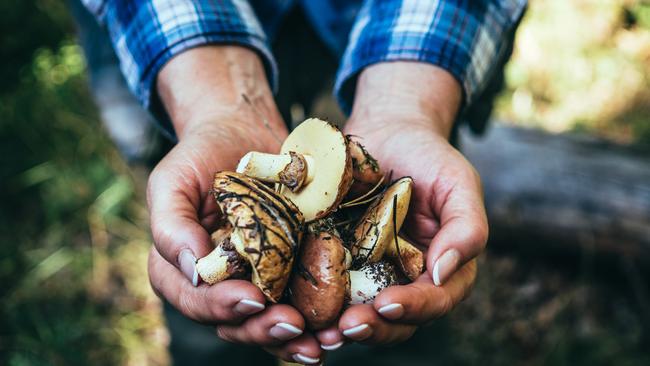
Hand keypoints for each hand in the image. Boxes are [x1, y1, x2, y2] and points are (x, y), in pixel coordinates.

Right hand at [146, 46, 322, 363]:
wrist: (243, 133)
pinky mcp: (284, 271)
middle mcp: (215, 283)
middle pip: (233, 322)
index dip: (221, 306)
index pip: (194, 299)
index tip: (253, 299)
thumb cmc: (200, 155)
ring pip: (267, 322)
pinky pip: (296, 302)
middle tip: (294, 326)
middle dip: (263, 329)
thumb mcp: (172, 181)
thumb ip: (171, 225)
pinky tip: (335, 327)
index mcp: (180, 269)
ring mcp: (252, 280)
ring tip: (320, 342)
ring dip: (292, 339)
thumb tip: (194, 269)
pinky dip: (314, 320)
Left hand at [316, 62, 486, 346]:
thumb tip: (444, 272)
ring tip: (320, 332)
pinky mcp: (335, 261)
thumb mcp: (457, 183)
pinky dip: (313, 305)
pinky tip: (295, 308)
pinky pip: (324, 290)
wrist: (386, 132)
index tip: (388, 304)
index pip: (435, 300)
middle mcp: (404, 279)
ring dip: (340, 328)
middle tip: (346, 327)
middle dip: (373, 328)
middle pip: (395, 321)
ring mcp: (368, 274)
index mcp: (439, 269)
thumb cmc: (428, 156)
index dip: (415, 308)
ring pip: (358, 314)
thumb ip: (466, 227)